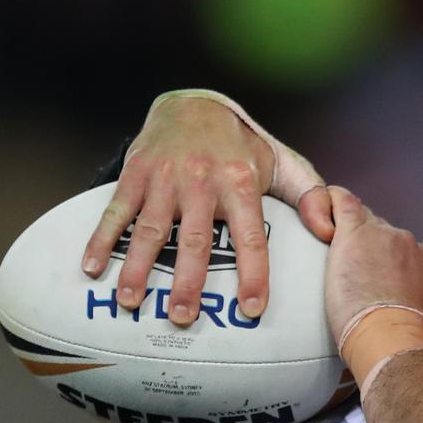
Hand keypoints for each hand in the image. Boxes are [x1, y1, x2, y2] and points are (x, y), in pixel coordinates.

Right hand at [81, 95, 332, 324]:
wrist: (195, 104)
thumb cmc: (245, 148)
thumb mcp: (285, 164)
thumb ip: (312, 197)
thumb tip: (329, 232)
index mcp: (243, 184)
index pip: (251, 237)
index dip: (253, 275)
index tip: (252, 309)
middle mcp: (203, 182)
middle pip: (195, 240)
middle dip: (187, 281)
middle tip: (182, 318)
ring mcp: (166, 178)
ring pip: (150, 229)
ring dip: (137, 267)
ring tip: (130, 302)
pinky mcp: (135, 173)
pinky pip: (116, 210)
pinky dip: (101, 239)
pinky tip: (92, 268)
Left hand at [325, 187, 422, 351]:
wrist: (394, 339)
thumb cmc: (407, 339)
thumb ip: (420, 299)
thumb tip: (414, 308)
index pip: (402, 249)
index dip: (385, 258)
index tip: (372, 272)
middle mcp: (407, 242)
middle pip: (381, 233)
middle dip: (367, 247)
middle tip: (349, 272)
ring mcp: (382, 234)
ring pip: (361, 221)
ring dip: (349, 235)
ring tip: (330, 253)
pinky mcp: (355, 233)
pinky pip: (341, 204)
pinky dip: (330, 204)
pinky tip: (317, 211)